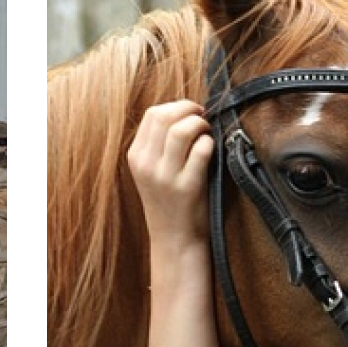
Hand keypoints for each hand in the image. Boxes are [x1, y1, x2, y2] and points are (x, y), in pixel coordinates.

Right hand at [128, 100, 215, 249]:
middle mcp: (146, 165)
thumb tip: (184, 111)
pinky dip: (210, 143)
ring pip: (183, 129)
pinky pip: (202, 149)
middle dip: (189, 110)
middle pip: (165, 116)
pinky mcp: (187, 187)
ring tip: (207, 134)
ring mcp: (165, 176)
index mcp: (136, 157)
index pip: (152, 114)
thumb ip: (159, 144)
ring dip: (200, 124)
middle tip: (202, 119)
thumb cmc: (169, 201)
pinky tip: (211, 151)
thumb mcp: (152, 171)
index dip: (176, 107)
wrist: (174, 239)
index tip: (190, 114)